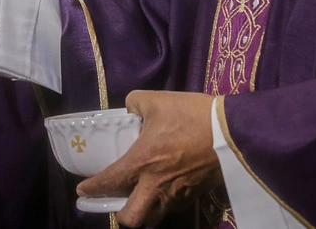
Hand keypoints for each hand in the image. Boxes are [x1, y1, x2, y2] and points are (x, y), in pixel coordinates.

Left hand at [78, 91, 221, 226]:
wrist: (233, 130)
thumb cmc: (192, 115)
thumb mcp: (157, 100)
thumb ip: (135, 103)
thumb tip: (130, 108)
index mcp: (142, 162)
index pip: (110, 182)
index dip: (93, 188)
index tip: (83, 191)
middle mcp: (156, 185)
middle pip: (132, 219)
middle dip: (121, 215)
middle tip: (117, 201)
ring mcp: (178, 194)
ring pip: (155, 217)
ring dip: (144, 211)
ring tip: (141, 198)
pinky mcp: (196, 195)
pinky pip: (174, 209)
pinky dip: (165, 204)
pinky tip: (165, 191)